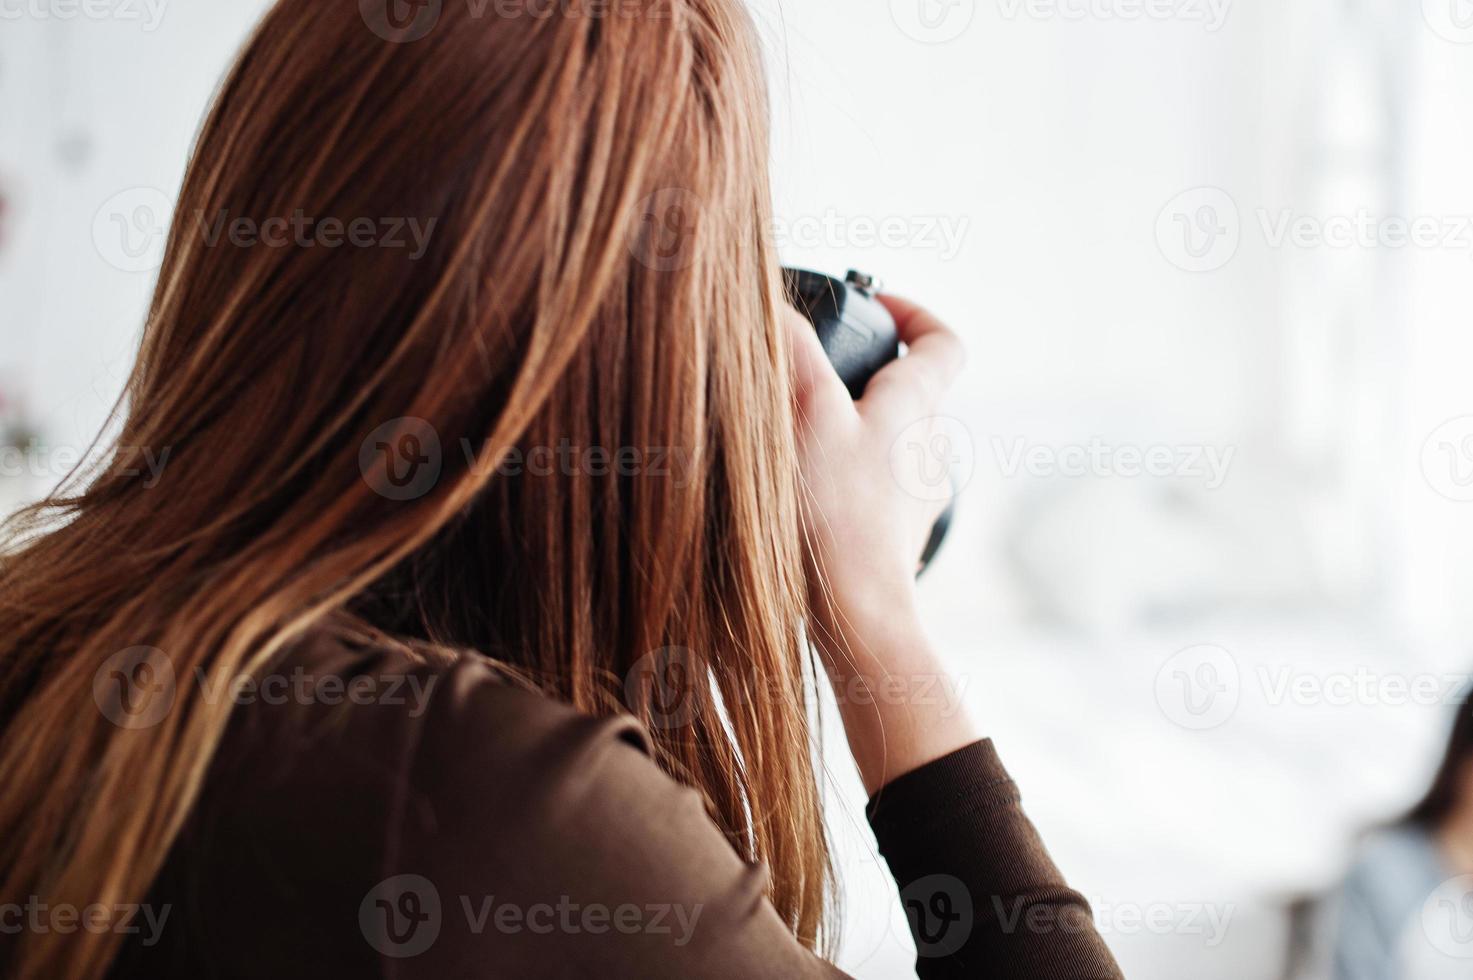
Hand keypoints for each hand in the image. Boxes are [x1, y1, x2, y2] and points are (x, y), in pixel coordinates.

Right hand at [787, 293, 978, 793]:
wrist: (855, 613)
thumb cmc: (836, 514)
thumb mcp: (806, 412)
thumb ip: (792, 348)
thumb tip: (776, 303)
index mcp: (917, 406)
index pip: (943, 342)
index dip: (914, 314)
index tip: (876, 308)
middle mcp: (928, 449)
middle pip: (910, 392)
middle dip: (862, 376)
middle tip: (810, 376)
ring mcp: (915, 497)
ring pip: (889, 443)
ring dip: (851, 431)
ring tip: (797, 436)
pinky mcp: (895, 537)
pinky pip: (875, 490)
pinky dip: (846, 480)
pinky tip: (802, 493)